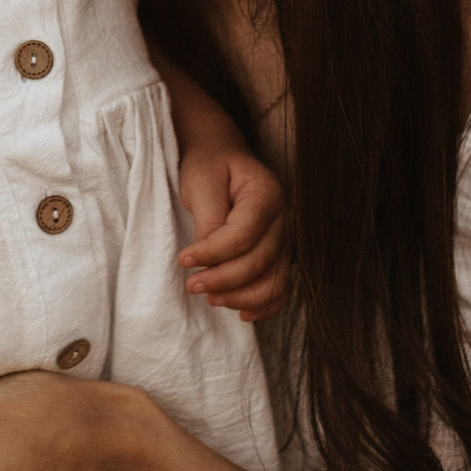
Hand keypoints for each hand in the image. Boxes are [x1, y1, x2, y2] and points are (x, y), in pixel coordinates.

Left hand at [177, 143, 288, 321]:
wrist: (222, 157)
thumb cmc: (209, 166)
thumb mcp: (201, 183)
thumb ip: (209, 220)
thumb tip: (208, 260)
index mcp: (266, 193)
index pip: (243, 234)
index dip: (213, 254)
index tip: (183, 260)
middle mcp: (284, 217)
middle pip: (259, 261)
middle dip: (223, 279)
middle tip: (192, 285)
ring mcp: (287, 238)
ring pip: (273, 280)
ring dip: (242, 297)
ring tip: (210, 298)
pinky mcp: (281, 254)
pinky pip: (281, 287)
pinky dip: (265, 305)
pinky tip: (242, 312)